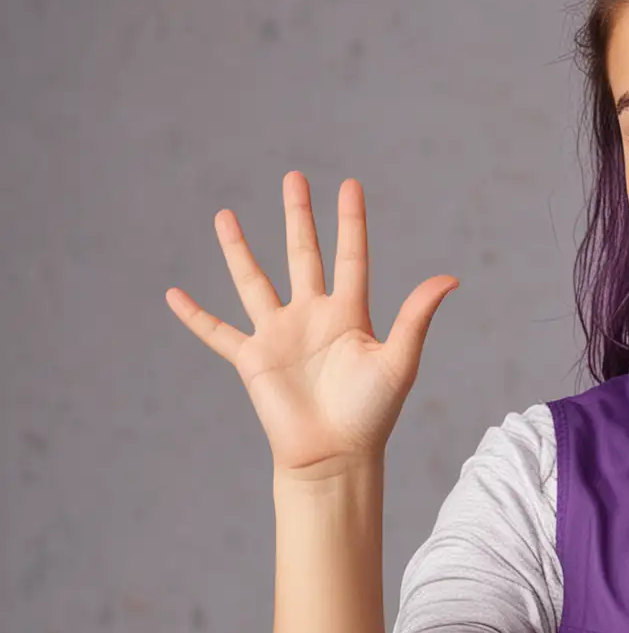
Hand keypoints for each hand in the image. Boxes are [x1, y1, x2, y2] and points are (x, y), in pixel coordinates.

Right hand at [166, 172, 457, 478]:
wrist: (335, 455)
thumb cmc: (372, 413)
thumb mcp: (399, 360)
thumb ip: (417, 316)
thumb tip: (451, 278)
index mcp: (351, 314)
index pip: (351, 256)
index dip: (351, 221)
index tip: (350, 184)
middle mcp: (313, 317)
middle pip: (304, 255)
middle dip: (299, 216)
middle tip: (294, 177)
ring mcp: (280, 336)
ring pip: (253, 281)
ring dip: (238, 249)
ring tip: (224, 215)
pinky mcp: (252, 359)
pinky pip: (216, 333)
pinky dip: (194, 316)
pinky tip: (173, 294)